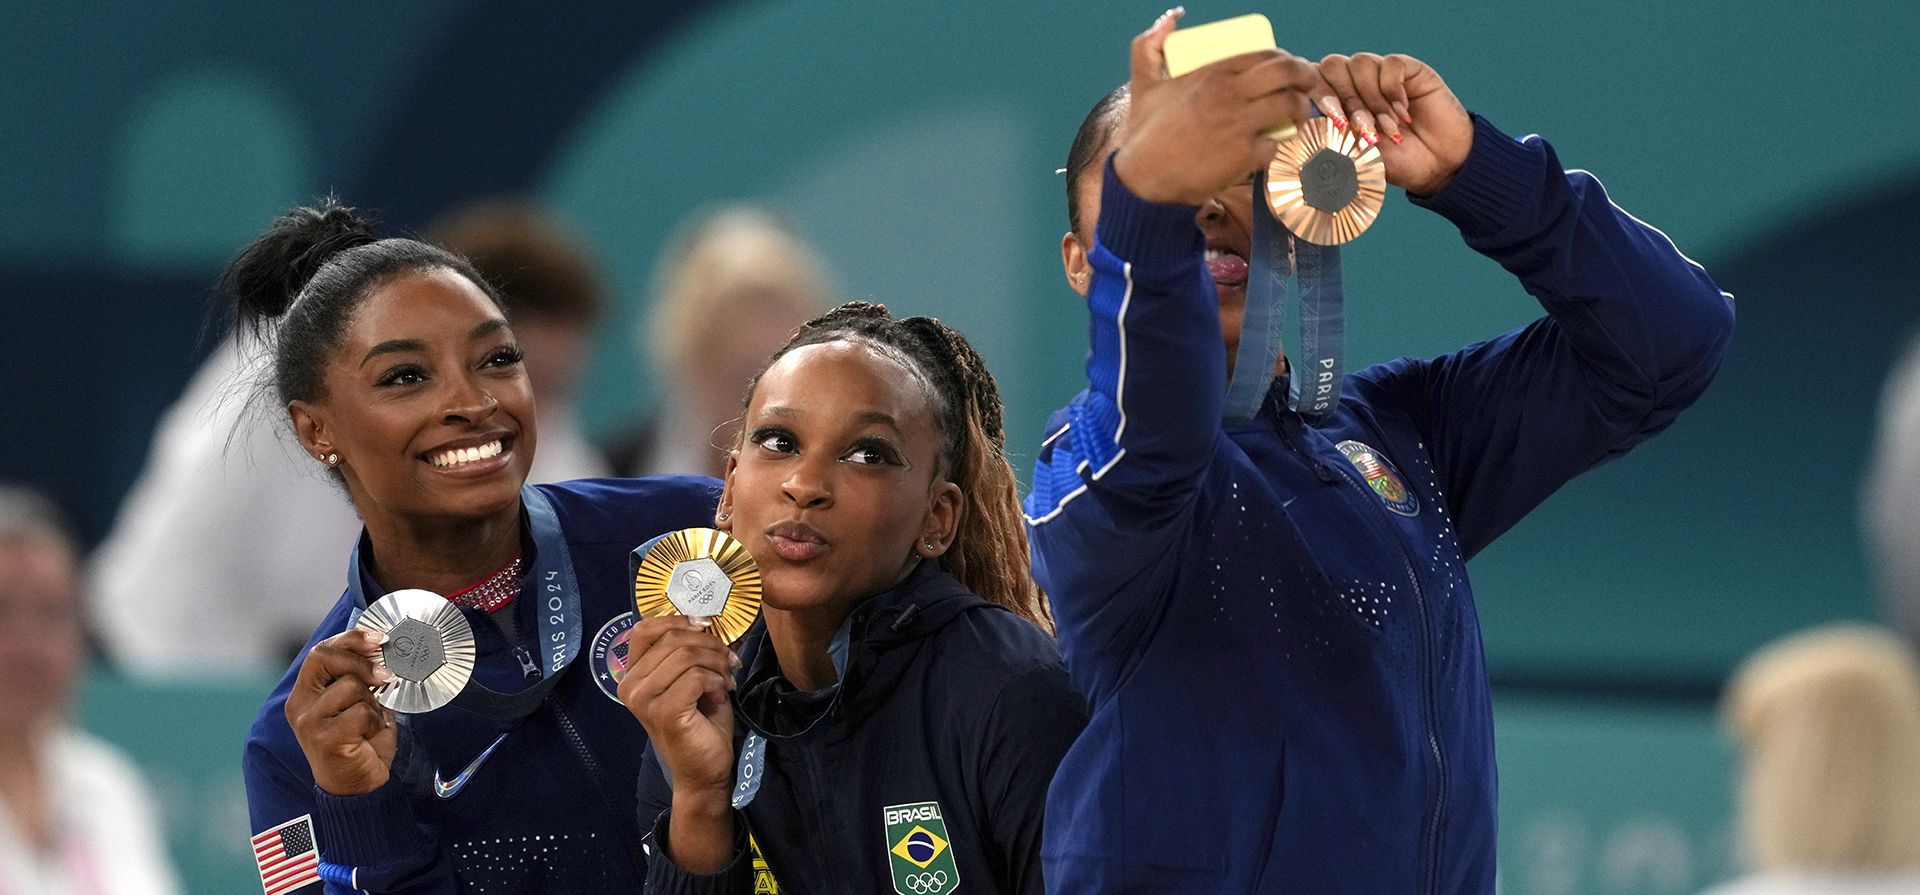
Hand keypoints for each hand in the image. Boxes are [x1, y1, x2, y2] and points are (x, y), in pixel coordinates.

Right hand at [285, 629, 397, 795]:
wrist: (357, 787)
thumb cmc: (359, 742)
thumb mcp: (359, 703)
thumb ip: (360, 678)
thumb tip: (382, 648)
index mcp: (306, 692)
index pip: (320, 651)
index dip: (351, 639)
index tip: (379, 638)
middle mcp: (300, 704)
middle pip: (324, 657)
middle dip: (361, 661)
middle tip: (385, 675)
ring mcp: (309, 721)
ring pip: (351, 686)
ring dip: (372, 702)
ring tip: (370, 722)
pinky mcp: (324, 738)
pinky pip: (361, 713)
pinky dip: (375, 722)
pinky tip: (369, 737)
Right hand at [618, 616, 739, 797]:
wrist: (704, 770)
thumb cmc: (700, 722)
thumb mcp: (694, 677)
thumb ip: (691, 650)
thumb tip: (708, 619)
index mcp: (632, 673)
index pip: (645, 628)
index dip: (679, 620)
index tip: (707, 627)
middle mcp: (630, 685)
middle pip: (672, 639)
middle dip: (710, 645)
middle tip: (730, 662)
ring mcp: (643, 700)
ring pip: (686, 656)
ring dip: (716, 664)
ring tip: (727, 681)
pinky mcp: (664, 712)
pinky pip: (696, 677)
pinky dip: (717, 682)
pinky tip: (721, 696)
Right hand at [1113, 9, 1321, 205]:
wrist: (1142, 176)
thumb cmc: (1145, 131)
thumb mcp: (1143, 81)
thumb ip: (1149, 45)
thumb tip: (1172, 19)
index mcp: (1211, 72)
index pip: (1265, 54)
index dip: (1286, 58)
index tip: (1290, 68)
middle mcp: (1229, 94)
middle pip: (1287, 72)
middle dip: (1307, 75)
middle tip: (1309, 84)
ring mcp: (1239, 125)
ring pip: (1290, 105)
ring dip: (1299, 109)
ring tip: (1296, 116)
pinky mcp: (1244, 156)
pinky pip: (1275, 145)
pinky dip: (1276, 146)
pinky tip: (1269, 147)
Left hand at [1315, 53, 1471, 196]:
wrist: (1438, 165)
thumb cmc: (1396, 163)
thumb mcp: (1358, 156)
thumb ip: (1333, 138)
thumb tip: (1307, 125)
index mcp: (1337, 101)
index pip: (1313, 80)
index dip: (1318, 97)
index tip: (1334, 123)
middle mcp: (1356, 83)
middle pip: (1332, 65)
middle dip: (1346, 99)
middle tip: (1365, 129)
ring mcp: (1381, 74)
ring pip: (1360, 63)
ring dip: (1372, 100)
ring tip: (1389, 128)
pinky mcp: (1409, 69)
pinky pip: (1390, 63)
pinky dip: (1393, 91)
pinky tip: (1404, 114)